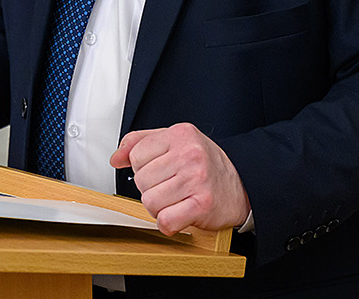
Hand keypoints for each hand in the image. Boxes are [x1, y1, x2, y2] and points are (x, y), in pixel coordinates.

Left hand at [110, 123, 250, 235]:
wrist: (242, 184)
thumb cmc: (206, 164)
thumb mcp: (175, 141)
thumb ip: (141, 142)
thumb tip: (116, 158)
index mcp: (180, 135)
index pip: (136, 155)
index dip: (143, 167)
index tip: (159, 170)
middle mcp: (189, 154)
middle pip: (141, 180)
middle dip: (151, 188)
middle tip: (171, 186)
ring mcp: (196, 180)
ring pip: (149, 202)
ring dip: (159, 207)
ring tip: (176, 199)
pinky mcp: (202, 205)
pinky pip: (165, 221)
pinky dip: (168, 223)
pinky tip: (180, 214)